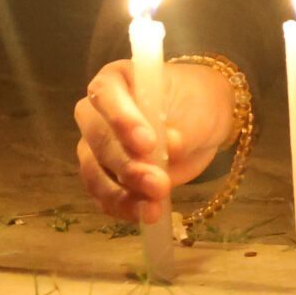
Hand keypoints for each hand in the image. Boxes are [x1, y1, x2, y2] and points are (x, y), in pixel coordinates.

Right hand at [73, 59, 235, 224]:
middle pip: (98, 140)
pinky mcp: (103, 175)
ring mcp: (95, 146)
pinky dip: (123, 207)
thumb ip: (183, 128)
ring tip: (154, 207)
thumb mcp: (198, 110)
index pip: (106, 94)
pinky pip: (103, 194)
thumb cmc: (196, 103)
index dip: (121, 119)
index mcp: (117, 79)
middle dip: (128, 166)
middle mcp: (97, 113)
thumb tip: (170, 146)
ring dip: (123, 193)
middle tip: (159, 184)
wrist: (200, 123)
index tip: (148, 143)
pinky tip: (145, 215)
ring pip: (95, 172)